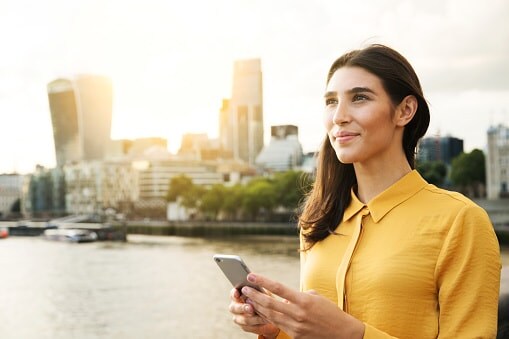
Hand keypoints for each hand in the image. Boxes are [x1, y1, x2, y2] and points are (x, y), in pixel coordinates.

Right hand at [228, 287, 279, 337]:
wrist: (270, 312)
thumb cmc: (264, 297)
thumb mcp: (262, 292)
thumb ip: (257, 289)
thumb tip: (256, 283)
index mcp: (237, 295)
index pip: (233, 294)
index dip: (234, 294)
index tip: (238, 293)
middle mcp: (235, 306)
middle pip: (234, 308)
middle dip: (243, 308)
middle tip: (250, 308)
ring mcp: (238, 317)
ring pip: (242, 319)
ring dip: (252, 318)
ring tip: (263, 316)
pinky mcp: (244, 327)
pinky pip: (249, 327)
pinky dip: (257, 324)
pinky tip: (265, 321)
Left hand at [241, 274, 364, 338]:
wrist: (342, 334)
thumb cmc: (330, 312)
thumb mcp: (316, 298)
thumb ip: (298, 295)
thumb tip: (283, 297)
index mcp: (304, 300)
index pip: (278, 288)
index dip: (263, 281)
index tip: (251, 275)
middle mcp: (298, 313)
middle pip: (270, 303)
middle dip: (255, 295)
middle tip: (244, 288)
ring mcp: (295, 326)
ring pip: (270, 315)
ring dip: (257, 307)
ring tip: (248, 299)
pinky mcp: (295, 336)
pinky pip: (277, 325)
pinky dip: (267, 317)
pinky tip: (260, 311)